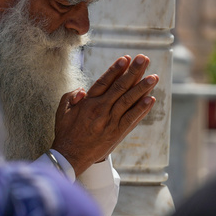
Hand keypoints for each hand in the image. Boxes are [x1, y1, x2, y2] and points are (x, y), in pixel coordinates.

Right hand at [51, 54, 157, 175]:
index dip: (116, 69)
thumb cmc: (66, 132)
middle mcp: (100, 110)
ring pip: (128, 101)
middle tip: (144, 59)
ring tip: (154, 77)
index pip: (104, 82)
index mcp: (87, 103)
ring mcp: (110, 122)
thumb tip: (82, 89)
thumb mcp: (62, 111)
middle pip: (120, 87)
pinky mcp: (117, 133)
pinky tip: (151, 99)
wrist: (70, 157)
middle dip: (133, 72)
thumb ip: (71, 96)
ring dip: (142, 88)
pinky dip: (142, 109)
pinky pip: (132, 119)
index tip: (126, 58)